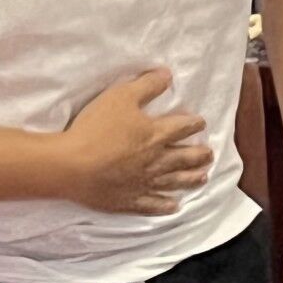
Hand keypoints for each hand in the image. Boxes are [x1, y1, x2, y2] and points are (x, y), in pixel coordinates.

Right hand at [59, 70, 210, 215]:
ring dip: (190, 180)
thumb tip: (168, 75)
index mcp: (155, 134)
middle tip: (210, 155)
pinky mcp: (129, 201)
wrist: (72, 165)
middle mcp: (155, 161)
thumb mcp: (121, 96)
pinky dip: (165, 206)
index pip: (181, 128)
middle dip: (199, 155)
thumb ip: (146, 85)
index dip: (193, 124)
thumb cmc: (96, 127)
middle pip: (183, 157)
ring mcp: (143, 183)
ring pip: (174, 182)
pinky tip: (174, 207)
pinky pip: (152, 205)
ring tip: (203, 178)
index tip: (201, 123)